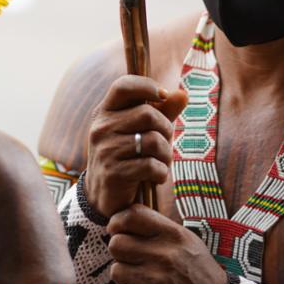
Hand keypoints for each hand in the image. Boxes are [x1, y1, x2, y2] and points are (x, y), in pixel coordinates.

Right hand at [85, 75, 185, 216]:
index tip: (163, 96)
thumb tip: (183, 93)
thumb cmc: (127, 157)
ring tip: (161, 163)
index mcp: (104, 112)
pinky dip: (161, 173)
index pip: (123, 86)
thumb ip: (161, 112)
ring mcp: (105, 150)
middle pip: (148, 114)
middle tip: (165, 144)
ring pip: (153, 141)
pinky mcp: (113, 173)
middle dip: (166, 130)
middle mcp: (101, 128)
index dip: (146, 86)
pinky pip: (151, 166)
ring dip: (166, 155)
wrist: (103, 197)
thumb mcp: (139, 131)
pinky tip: (155, 178)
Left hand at [108, 205, 226, 283]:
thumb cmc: (197, 269)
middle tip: (131, 257)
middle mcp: (164, 255)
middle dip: (120, 251)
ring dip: (125, 275)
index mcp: (173, 235)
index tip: (116, 229)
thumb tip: (125, 218)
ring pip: (116, 270)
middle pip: (116, 244)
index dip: (117, 221)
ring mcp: (156, 281)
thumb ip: (158, 227)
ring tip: (141, 277)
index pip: (132, 216)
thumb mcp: (186, 239)